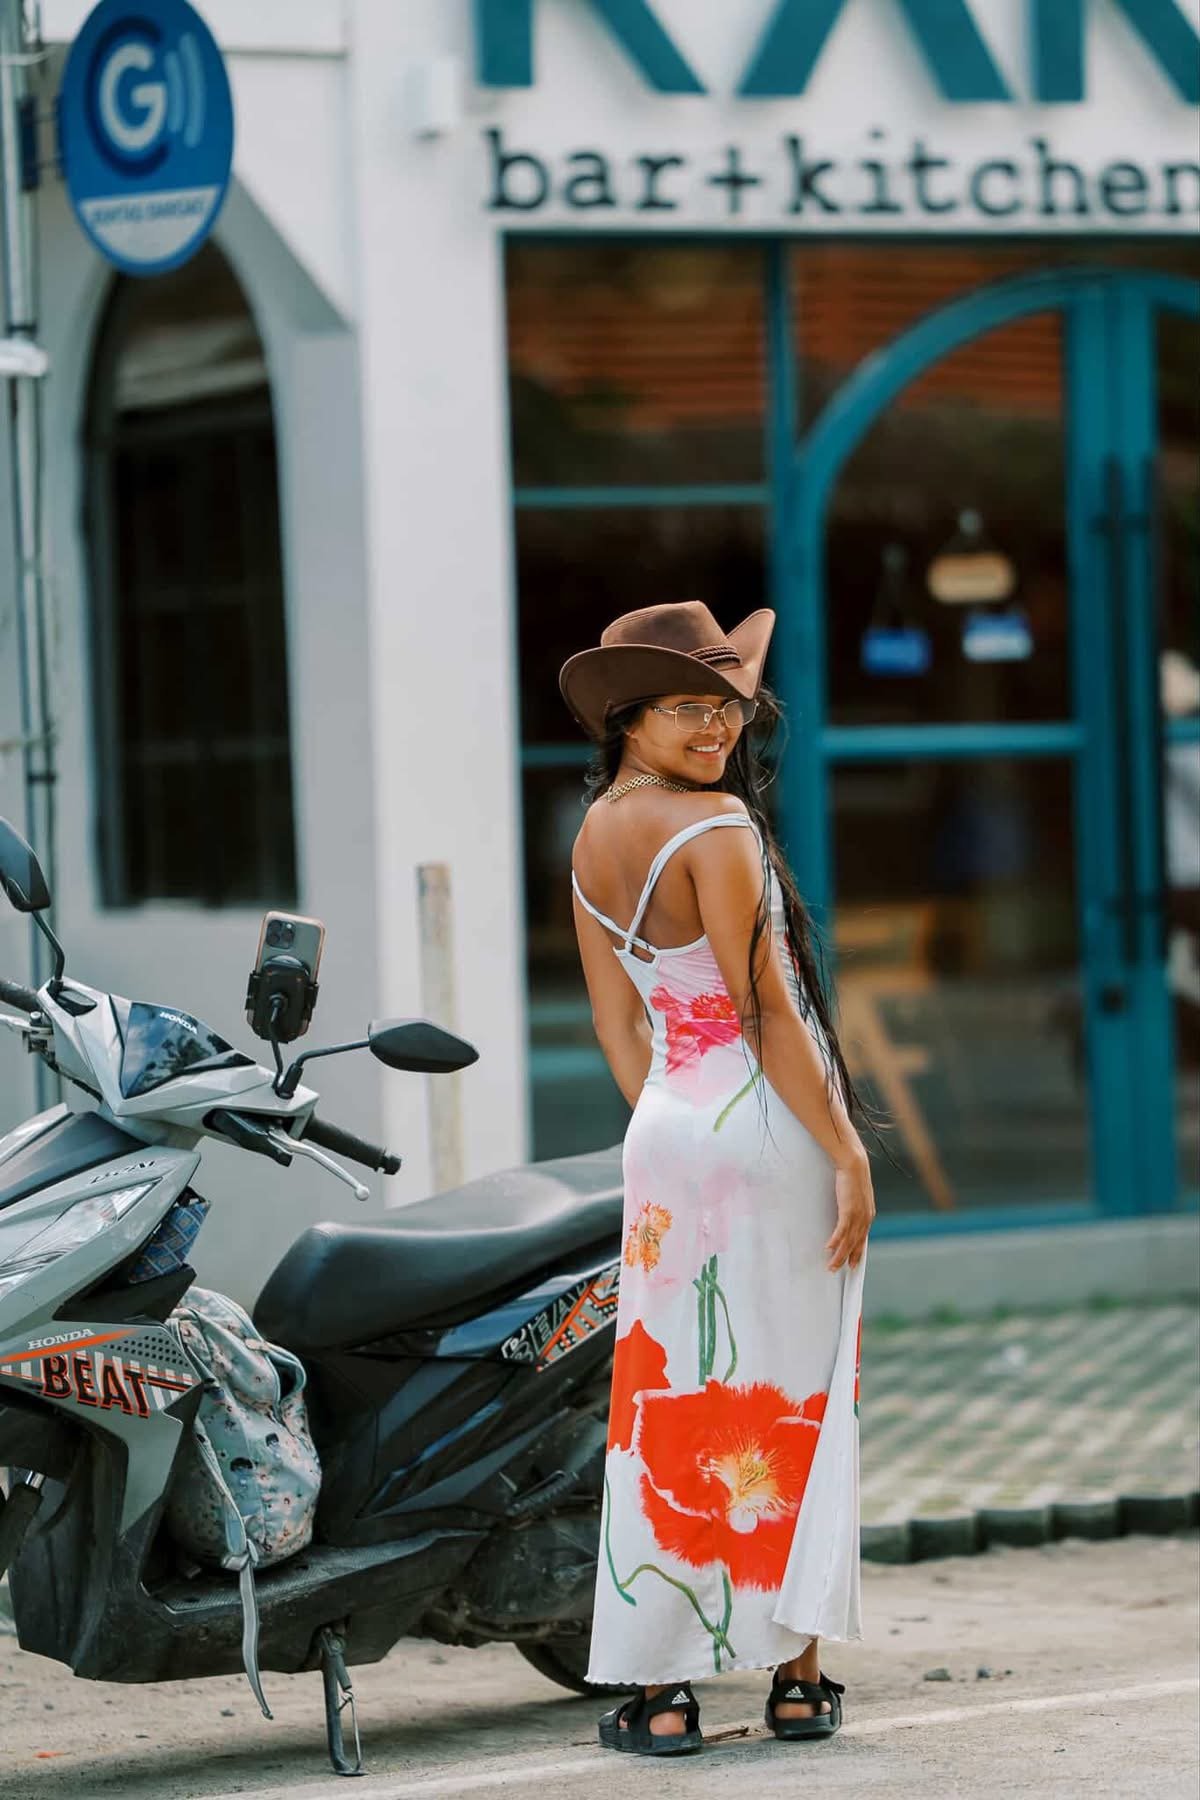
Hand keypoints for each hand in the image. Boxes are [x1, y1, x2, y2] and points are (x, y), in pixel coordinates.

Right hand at [827, 1151, 874, 1270]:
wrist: (855, 1164)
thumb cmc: (854, 1176)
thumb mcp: (857, 1194)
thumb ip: (854, 1205)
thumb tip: (848, 1210)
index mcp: (868, 1215)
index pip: (862, 1239)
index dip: (856, 1252)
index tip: (852, 1264)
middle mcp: (865, 1218)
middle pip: (855, 1244)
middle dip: (846, 1259)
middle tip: (837, 1270)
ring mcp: (858, 1215)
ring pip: (848, 1241)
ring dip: (839, 1255)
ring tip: (831, 1266)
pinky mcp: (849, 1210)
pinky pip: (841, 1230)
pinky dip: (835, 1240)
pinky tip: (828, 1248)